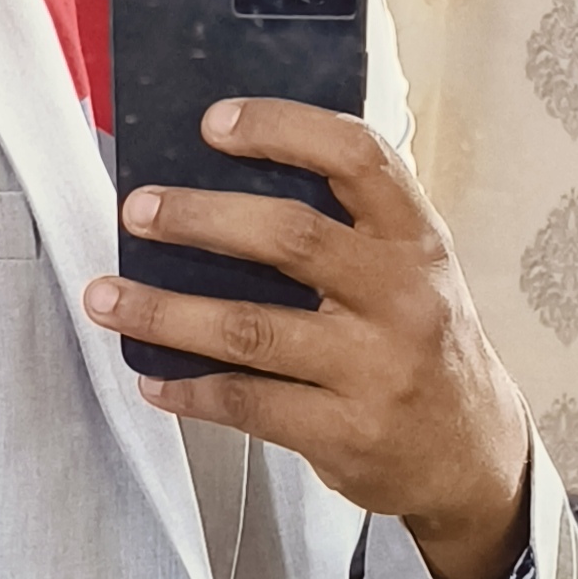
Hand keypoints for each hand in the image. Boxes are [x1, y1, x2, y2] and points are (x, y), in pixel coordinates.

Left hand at [82, 102, 531, 578]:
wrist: (471, 455)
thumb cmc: (422, 346)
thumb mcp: (413, 271)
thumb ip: (347, 230)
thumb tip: (220, 186)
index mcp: (417, 239)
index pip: (357, 156)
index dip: (283, 129)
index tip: (214, 123)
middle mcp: (403, 297)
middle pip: (290, 237)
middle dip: (199, 218)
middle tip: (137, 211)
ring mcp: (374, 369)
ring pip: (250, 329)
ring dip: (165, 311)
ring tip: (107, 298)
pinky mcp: (345, 432)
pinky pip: (247, 402)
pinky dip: (188, 390)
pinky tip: (152, 379)